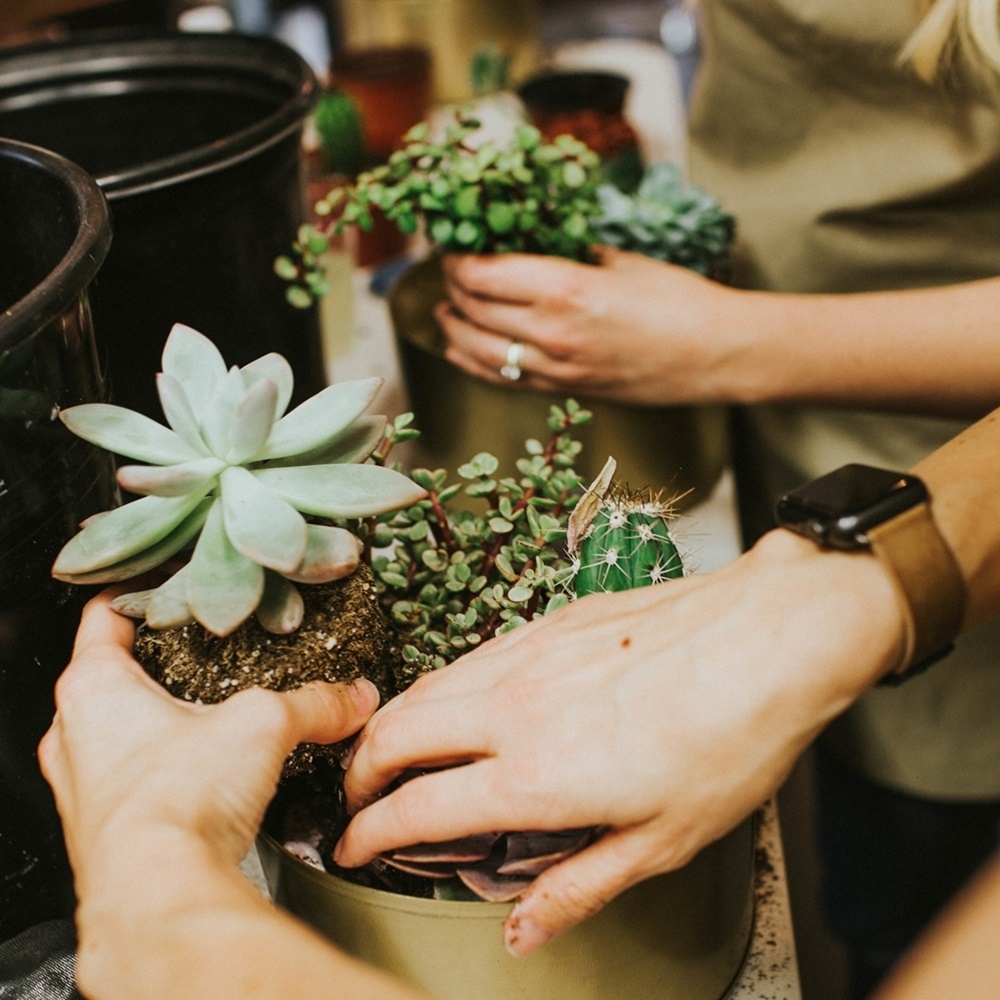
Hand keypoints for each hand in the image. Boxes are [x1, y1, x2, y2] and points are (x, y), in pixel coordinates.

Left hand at [39, 589, 379, 897]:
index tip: (165, 587)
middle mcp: (74, 736)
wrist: (158, 894)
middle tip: (198, 654)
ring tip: (206, 715)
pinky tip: (202, 775)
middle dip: (156, 663)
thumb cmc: (175, 802)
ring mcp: (83, 787)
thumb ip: (312, 703)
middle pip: (110, 677)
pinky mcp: (104, 830)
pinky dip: (162, 770)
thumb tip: (351, 696)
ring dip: (156, 722)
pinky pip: (130, 782)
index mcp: (93, 689)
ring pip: (116, 734)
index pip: (104, 617)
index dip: (138, 595)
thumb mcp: (262, 725)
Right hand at [337, 530, 904, 953]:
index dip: (370, 832)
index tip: (354, 846)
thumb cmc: (731, 737)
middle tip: (358, 798)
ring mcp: (529, 654)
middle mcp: (515, 707)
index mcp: (535, 774)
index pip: (416, 807)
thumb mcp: (662, 840)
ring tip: (391, 750)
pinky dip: (439, 686)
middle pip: (396, 733)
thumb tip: (522, 931)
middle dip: (359, 770)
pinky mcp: (552, 622)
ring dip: (392, 722)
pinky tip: (458, 699)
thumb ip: (578, 886)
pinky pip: (471, 657)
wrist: (770, 634)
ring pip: (427, 686)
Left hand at [437, 247, 747, 405]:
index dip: (459, 257)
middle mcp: (550, 332)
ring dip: (454, 326)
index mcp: (564, 289)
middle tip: (452, 269)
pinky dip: (473, 362)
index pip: (483, 273)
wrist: (716, 356)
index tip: (457, 243)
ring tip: (445, 310)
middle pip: (474, 308)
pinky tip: (460, 348)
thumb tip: (535, 242)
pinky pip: (503, 379)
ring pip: (479, 350)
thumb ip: (572, 253)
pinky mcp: (565, 391)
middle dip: (454, 285)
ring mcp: (555, 369)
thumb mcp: (622, 261)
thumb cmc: (680, 301)